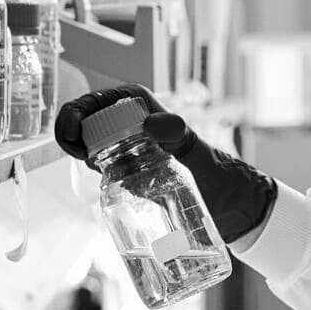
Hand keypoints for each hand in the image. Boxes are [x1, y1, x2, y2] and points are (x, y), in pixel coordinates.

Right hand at [54, 85, 277, 242]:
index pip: (101, 100)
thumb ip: (179, 136)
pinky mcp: (136, 174)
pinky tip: (104, 185)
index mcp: (147, 109)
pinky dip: (97, 174)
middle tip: (79, 156)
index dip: (78, 111)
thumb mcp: (198, 155)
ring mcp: (135, 151)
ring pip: (93, 144)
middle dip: (73, 134)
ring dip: (82, 153)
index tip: (72, 134)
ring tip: (93, 170)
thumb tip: (150, 123)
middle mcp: (138, 126)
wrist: (238, 209)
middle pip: (90, 121)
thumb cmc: (223, 177)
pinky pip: (106, 168)